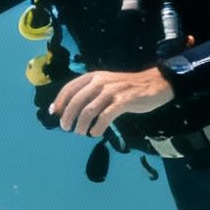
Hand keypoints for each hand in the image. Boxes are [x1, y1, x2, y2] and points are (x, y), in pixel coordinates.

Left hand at [49, 68, 175, 138]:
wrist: (154, 84)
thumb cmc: (125, 87)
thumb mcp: (104, 84)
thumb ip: (88, 93)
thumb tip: (67, 108)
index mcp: (93, 77)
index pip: (69, 88)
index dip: (60, 102)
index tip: (55, 114)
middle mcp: (100, 82)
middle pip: (76, 102)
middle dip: (68, 117)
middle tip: (66, 128)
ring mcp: (112, 91)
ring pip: (88, 111)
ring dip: (81, 125)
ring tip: (80, 133)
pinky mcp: (123, 101)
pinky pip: (105, 117)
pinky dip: (97, 127)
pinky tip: (95, 133)